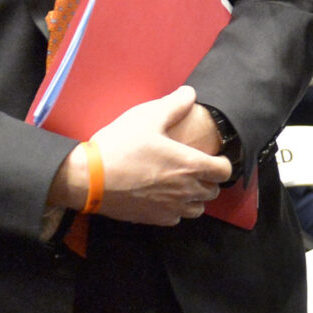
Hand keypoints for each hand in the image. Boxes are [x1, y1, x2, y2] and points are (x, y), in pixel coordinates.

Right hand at [57, 86, 231, 224]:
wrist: (87, 178)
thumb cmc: (120, 145)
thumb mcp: (147, 117)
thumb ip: (174, 105)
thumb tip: (190, 93)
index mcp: (190, 165)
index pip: (225, 171)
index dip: (222, 163)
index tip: (212, 157)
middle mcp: (187, 190)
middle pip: (213, 191)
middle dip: (208, 180)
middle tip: (193, 169)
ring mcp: (171, 208)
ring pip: (197, 208)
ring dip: (194, 197)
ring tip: (180, 185)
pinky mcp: (154, 219)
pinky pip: (176, 219)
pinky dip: (175, 210)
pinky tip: (162, 198)